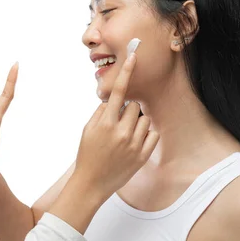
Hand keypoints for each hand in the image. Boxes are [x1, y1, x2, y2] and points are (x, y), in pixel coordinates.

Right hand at [74, 53, 158, 200]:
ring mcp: (134, 144)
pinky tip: (134, 142)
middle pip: (134, 106)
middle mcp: (121, 132)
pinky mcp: (143, 155)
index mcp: (105, 123)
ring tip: (125, 135)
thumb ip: (101, 112)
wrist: (92, 183)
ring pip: (144, 119)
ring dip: (137, 122)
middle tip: (118, 122)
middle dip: (128, 110)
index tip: (134, 56)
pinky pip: (152, 133)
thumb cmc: (87, 154)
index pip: (118, 91)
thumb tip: (112, 99)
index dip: (126, 72)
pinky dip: (145, 134)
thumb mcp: (88, 130)